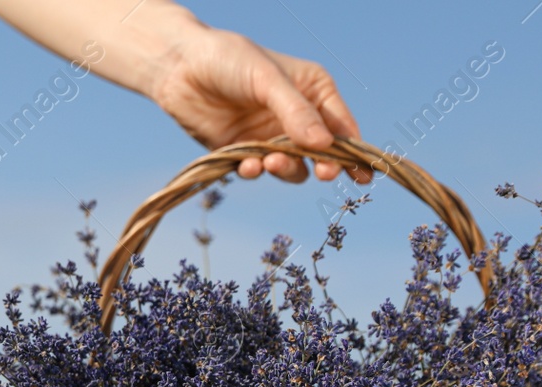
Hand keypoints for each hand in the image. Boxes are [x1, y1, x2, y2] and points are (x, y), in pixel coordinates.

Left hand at [148, 27, 369, 183]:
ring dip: (286, 168)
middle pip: (322, 153)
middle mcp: (297, 117)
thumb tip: (325, 145)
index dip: (354, 151)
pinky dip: (256, 171)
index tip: (362, 172)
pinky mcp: (245, 152)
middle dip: (325, 165)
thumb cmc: (228, 60)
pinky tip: (247, 165)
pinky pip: (259, 171)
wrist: (178, 68)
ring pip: (293, 167)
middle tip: (324, 173)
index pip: (342, 126)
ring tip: (271, 160)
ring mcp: (271, 136)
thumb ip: (295, 111)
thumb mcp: (266, 80)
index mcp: (314, 91)